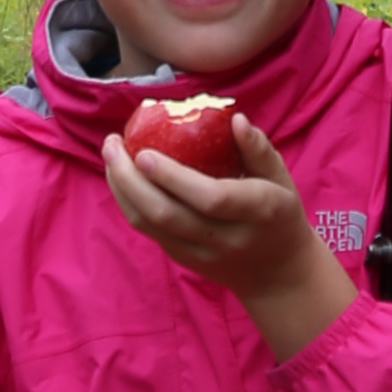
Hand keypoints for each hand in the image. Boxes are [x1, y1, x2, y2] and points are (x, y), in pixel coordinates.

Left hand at [100, 111, 355, 362]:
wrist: (277, 272)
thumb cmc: (278, 212)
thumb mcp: (281, 178)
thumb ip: (259, 149)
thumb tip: (234, 119)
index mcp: (257, 211)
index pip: (210, 198)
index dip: (173, 177)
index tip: (144, 152)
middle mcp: (226, 238)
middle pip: (168, 214)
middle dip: (130, 180)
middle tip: (112, 144)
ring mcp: (202, 253)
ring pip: (151, 226)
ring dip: (122, 190)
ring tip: (110, 155)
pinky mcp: (185, 260)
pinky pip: (150, 232)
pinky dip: (130, 203)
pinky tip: (121, 177)